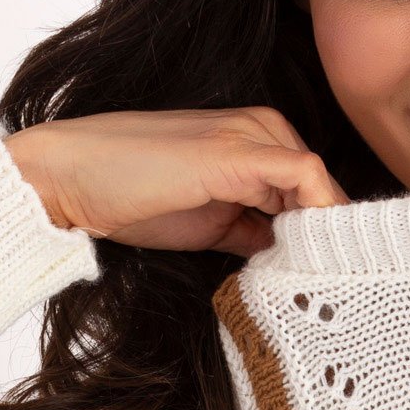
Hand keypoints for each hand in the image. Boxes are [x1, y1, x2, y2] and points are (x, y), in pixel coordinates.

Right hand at [4, 106, 349, 256]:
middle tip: (339, 281)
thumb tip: (289, 253)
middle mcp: (260, 128)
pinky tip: (315, 250)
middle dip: (334, 234)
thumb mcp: (211, 225)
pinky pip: (307, 176)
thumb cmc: (131, 198)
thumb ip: (253, 232)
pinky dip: (322, 212)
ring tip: (330, 274)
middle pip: (324, 186)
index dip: (329, 232)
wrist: (71, 177)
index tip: (337, 275)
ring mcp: (250, 134)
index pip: (314, 188)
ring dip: (331, 229)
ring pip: (322, 181)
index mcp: (254, 140)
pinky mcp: (238, 151)